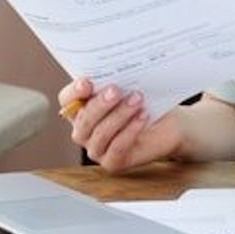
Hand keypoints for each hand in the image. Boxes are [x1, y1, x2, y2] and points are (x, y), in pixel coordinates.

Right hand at [57, 78, 182, 172]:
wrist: (168, 124)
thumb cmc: (144, 102)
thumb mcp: (130, 87)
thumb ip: (115, 81)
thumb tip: (111, 71)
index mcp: (81, 108)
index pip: (67, 100)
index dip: (74, 92)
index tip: (88, 83)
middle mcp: (83, 131)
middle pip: (83, 119)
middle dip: (100, 104)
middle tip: (116, 90)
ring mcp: (96, 149)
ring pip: (100, 134)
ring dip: (119, 115)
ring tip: (136, 100)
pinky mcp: (112, 162)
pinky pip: (117, 148)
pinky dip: (130, 131)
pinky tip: (142, 117)